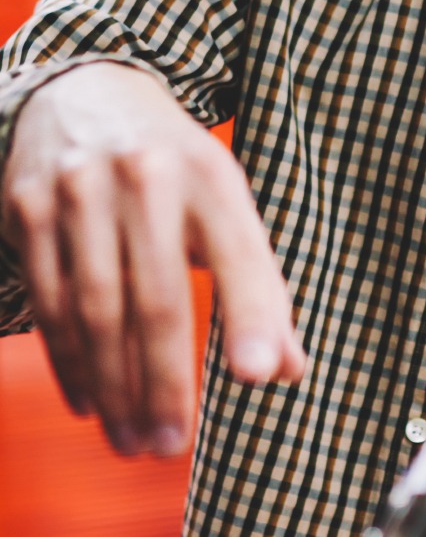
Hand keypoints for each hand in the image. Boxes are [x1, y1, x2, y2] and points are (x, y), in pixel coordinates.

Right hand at [1, 63, 305, 456]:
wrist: (87, 90)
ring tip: (134, 441)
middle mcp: (144, 176)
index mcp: (209, 173)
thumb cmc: (174, 169)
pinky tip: (90, 402)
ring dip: (113, 387)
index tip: (261, 375)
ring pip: (95, 309)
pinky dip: (69, 361)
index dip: (253, 313)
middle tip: (173, 445)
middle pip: (156, 297)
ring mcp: (79, 191)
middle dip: (165, 381)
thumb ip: (257, 284)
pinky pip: (49, 301)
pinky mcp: (28, 207)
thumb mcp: (224, 204)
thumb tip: (286, 369)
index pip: (240, 251)